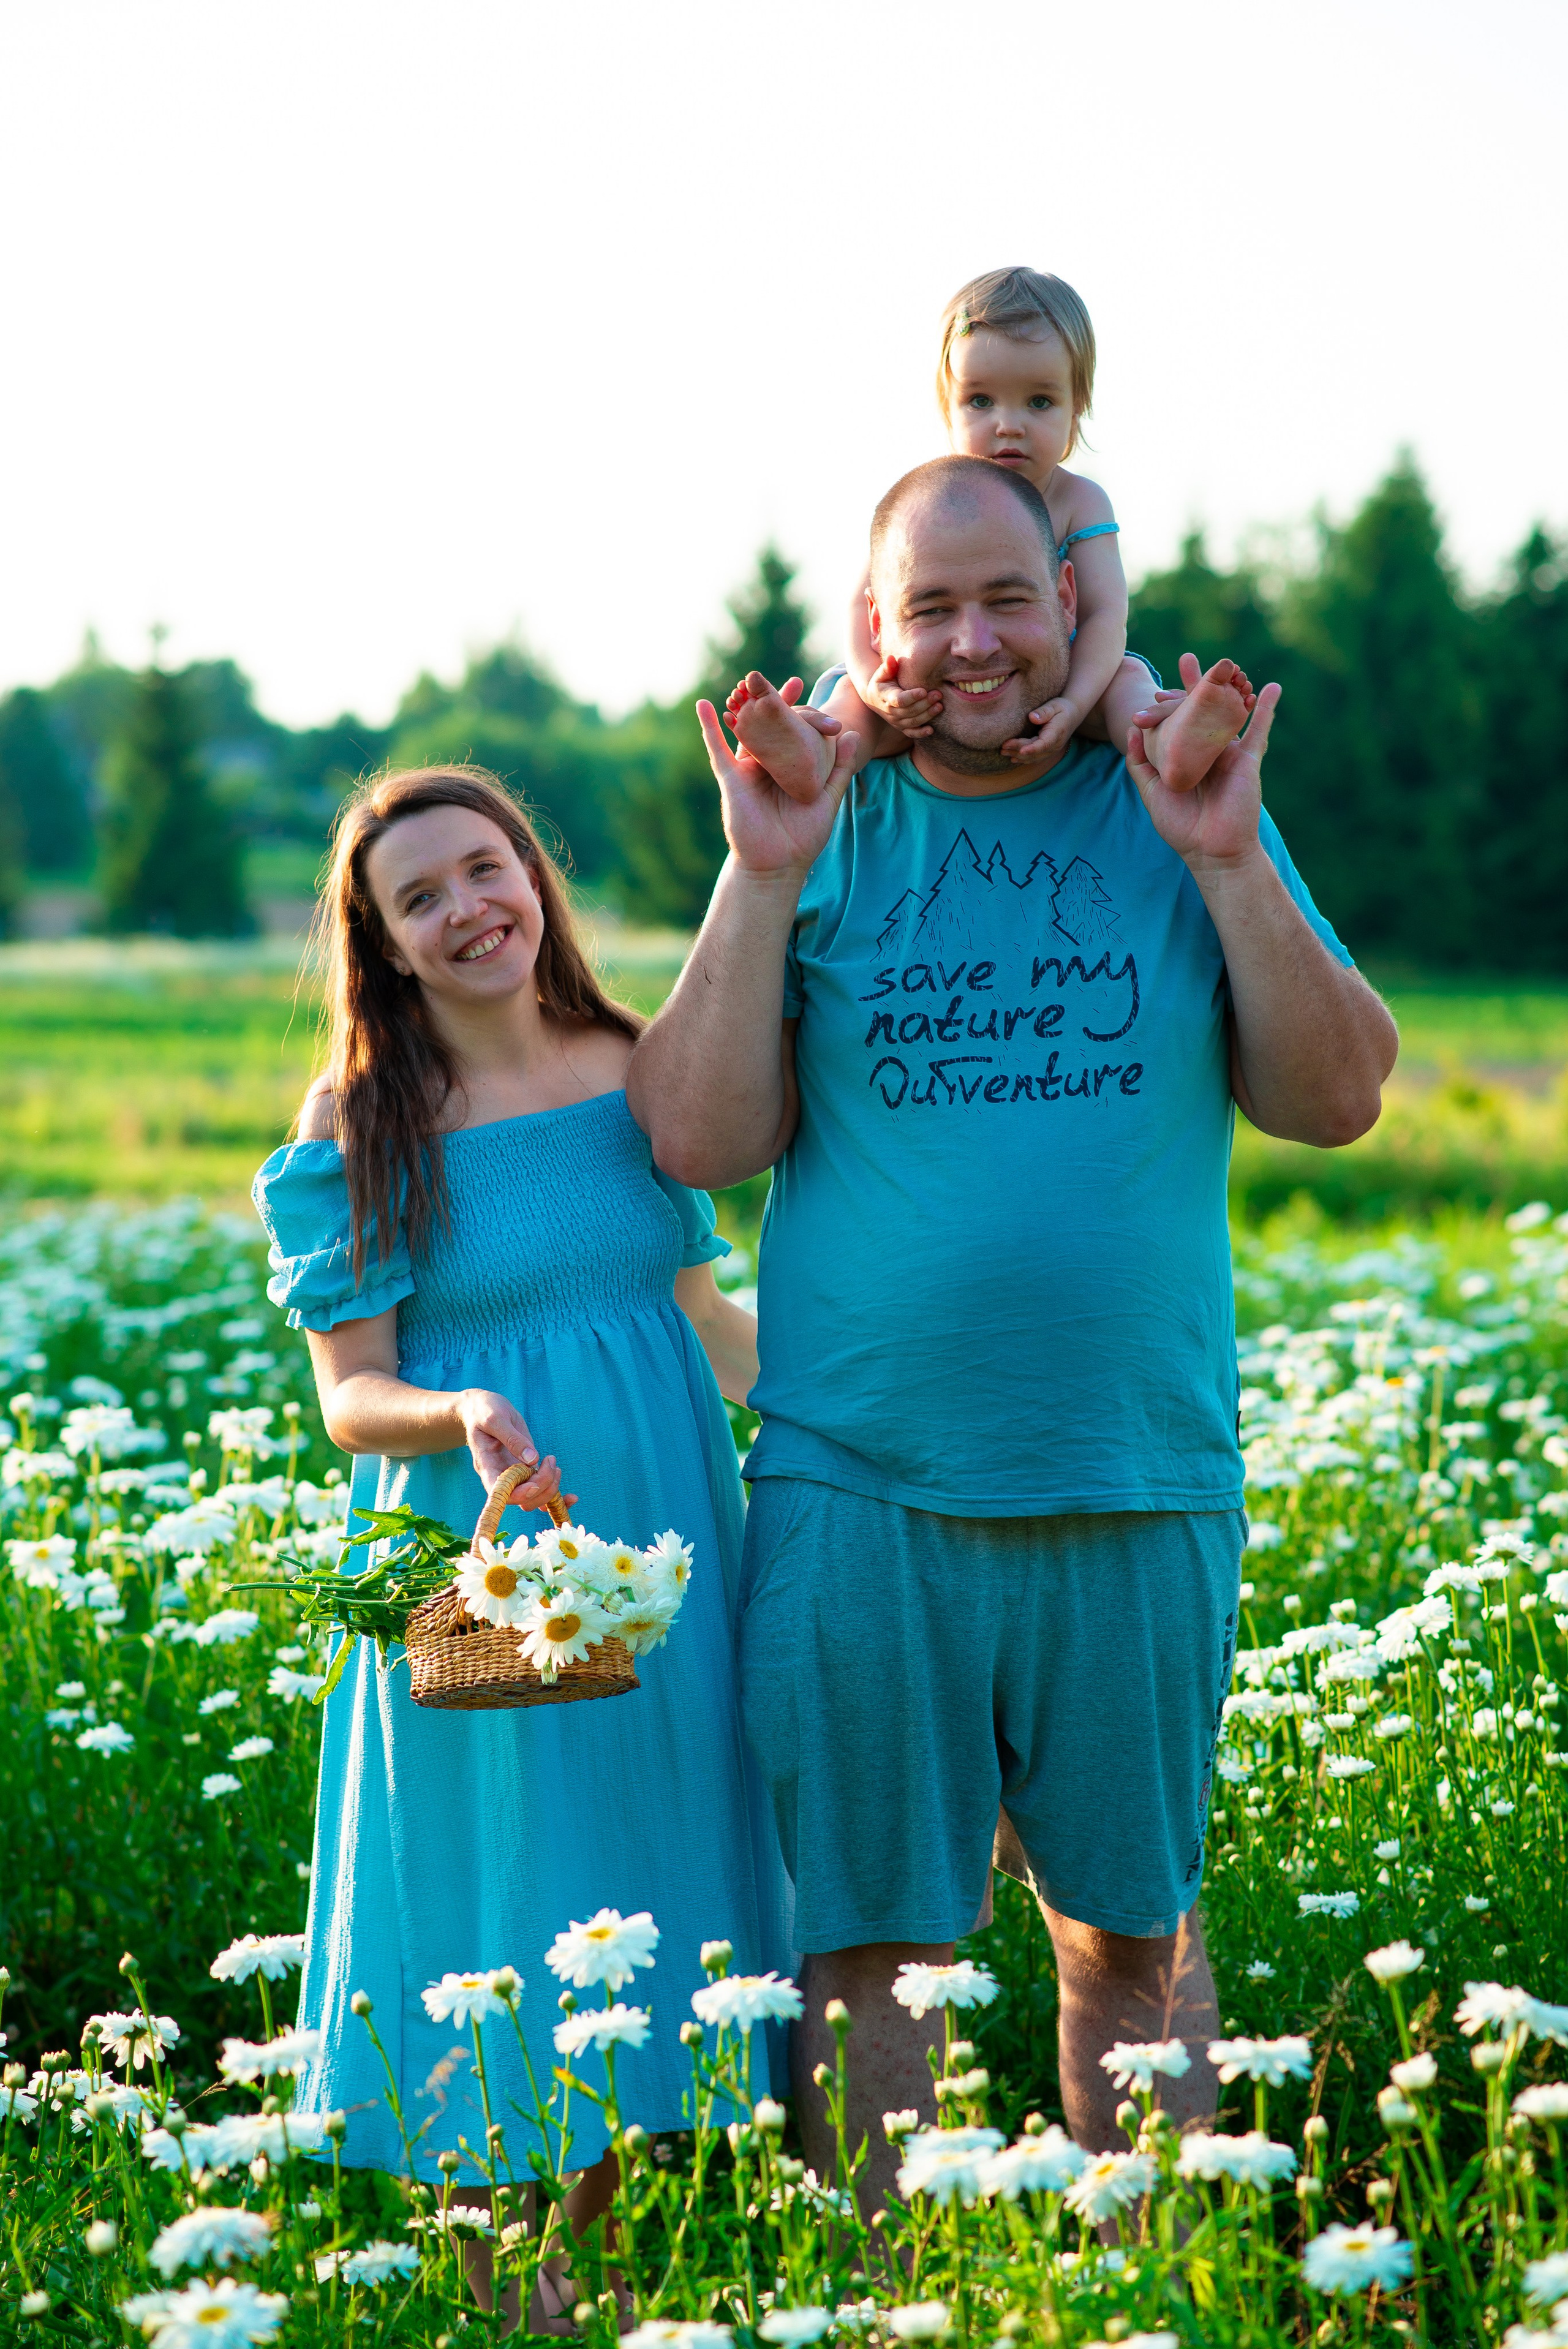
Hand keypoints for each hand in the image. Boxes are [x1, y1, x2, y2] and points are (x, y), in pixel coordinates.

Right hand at [456, 1389, 573, 1511]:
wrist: (482, 1408)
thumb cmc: (484, 1410)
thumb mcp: (495, 1418)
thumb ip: (512, 1439)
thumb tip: (532, 1459)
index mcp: (487, 1466)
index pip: (500, 1493)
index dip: (519, 1494)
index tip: (534, 1483)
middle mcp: (500, 1475)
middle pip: (522, 1499)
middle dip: (542, 1486)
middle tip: (551, 1462)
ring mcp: (514, 1474)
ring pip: (533, 1498)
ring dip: (551, 1489)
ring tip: (555, 1466)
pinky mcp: (526, 1469)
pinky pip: (541, 1490)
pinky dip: (558, 1498)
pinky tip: (572, 1497)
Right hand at [696, 679, 856, 880]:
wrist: (778, 865)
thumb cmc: (803, 837)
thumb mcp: (828, 799)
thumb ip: (839, 769)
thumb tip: (852, 735)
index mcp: (789, 766)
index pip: (792, 730)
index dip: (796, 709)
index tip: (800, 686)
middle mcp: (767, 764)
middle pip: (768, 724)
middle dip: (772, 701)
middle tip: (783, 679)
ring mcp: (747, 769)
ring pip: (744, 729)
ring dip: (742, 705)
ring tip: (746, 680)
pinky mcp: (731, 778)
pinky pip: (717, 749)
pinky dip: (709, 727)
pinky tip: (702, 705)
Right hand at [864, 654, 941, 738]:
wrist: (875, 698)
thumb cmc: (882, 682)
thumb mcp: (882, 673)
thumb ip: (887, 667)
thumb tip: (892, 659)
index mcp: (886, 697)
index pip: (899, 700)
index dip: (911, 697)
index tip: (923, 691)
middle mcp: (890, 712)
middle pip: (909, 711)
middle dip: (925, 704)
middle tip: (938, 694)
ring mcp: (896, 721)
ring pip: (913, 721)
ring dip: (927, 715)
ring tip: (940, 706)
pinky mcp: (901, 727)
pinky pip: (911, 733)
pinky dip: (921, 733)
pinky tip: (931, 730)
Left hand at [1001, 695, 1080, 762]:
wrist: (1072, 714)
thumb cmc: (1062, 707)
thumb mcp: (1054, 705)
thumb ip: (1044, 712)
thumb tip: (1032, 717)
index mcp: (1057, 733)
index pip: (1044, 744)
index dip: (1032, 749)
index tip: (1020, 749)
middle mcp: (1055, 745)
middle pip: (1035, 752)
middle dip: (1018, 750)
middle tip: (1003, 747)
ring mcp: (1051, 750)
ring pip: (1034, 758)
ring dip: (1018, 756)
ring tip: (1003, 752)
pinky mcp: (1047, 751)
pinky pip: (1035, 758)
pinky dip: (1023, 759)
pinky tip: (1012, 757)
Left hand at [1126, 681, 1280, 872]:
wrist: (1211, 850)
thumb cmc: (1181, 826)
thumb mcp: (1152, 793)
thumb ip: (1141, 763)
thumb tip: (1132, 729)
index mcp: (1186, 756)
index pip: (1177, 722)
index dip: (1168, 704)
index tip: (1156, 691)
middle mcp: (1207, 750)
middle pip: (1203, 709)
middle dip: (1196, 684)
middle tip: (1187, 659)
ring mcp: (1229, 753)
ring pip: (1230, 712)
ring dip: (1230, 687)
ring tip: (1226, 663)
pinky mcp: (1248, 760)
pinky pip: (1260, 730)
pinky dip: (1267, 709)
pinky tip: (1273, 687)